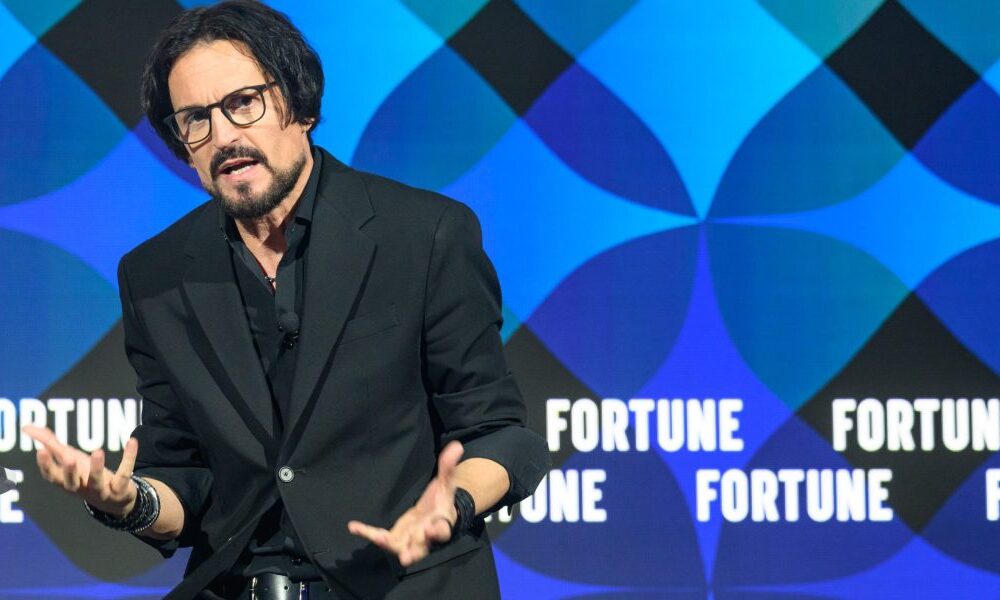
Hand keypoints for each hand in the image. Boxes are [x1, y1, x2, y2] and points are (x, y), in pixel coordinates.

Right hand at [22, 425, 138, 517]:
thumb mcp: (69, 458)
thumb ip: (49, 443)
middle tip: (68, 458)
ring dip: (97, 467)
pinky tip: (132, 442)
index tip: (40, 451)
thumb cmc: (86, 475)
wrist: (116, 500)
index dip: (46, 466)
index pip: (52, 476)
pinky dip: (129, 458)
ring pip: (97, 481)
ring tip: (98, 451)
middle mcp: (81, 488)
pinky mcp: (120, 488)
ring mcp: (101, 490)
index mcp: (67, 481)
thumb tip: (26, 427)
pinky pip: (124, 473)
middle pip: (72, 483)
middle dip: (69, 471)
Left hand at [347, 441, 463, 566]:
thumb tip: (455, 446)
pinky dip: (367, 532)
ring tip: (379, 538)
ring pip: (400, 547)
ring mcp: (409, 540)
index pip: (442, 531)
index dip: (437, 531)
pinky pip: (381, 537)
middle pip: (421, 548)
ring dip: (389, 544)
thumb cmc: (441, 502)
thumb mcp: (446, 485)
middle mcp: (426, 538)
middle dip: (414, 551)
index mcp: (441, 524)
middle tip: (406, 557)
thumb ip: (448, 468)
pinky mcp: (395, 538)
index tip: (432, 529)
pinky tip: (354, 527)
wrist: (435, 517)